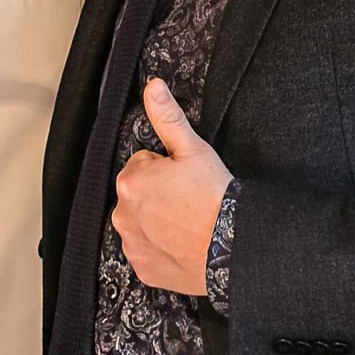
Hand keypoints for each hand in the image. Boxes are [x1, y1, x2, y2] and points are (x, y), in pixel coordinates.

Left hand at [112, 77, 232, 294]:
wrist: (232, 246)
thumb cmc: (214, 196)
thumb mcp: (193, 149)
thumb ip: (167, 116)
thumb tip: (153, 86)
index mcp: (130, 181)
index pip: (142, 167)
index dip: (166, 171)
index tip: (184, 181)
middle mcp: (122, 214)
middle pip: (139, 195)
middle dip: (158, 195)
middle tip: (188, 201)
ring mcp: (132, 244)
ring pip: (141, 223)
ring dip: (157, 221)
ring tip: (187, 223)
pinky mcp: (142, 269)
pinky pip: (146, 252)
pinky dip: (160, 248)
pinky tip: (182, 244)